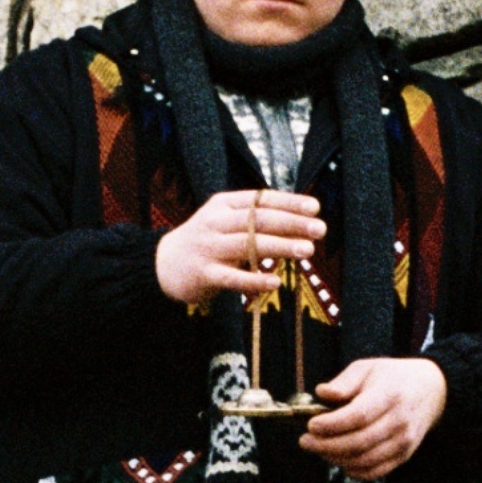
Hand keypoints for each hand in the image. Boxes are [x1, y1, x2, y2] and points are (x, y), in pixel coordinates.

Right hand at [155, 188, 322, 307]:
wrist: (162, 265)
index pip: (261, 199)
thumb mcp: (226, 221)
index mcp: (224, 204)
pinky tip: (275, 282)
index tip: (315, 207)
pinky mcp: (203, 273)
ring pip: (248, 245)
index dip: (289, 202)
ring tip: (306, 250)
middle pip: (258, 220)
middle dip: (292, 223)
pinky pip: (232, 277)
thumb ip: (256, 221)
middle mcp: (216, 222)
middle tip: (319, 229)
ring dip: (279, 246)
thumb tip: (302, 223)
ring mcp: (209, 247)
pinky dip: (254, 280)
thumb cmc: (206, 242)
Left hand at [302, 355, 447, 479]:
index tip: (311, 425)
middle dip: (326, 445)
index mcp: (390, 395)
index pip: (358, 416)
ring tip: (318, 449)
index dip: (332, 424)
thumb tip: (322, 393)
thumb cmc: (393, 377)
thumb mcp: (367, 368)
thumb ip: (344, 382)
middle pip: (359, 442)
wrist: (432, 391)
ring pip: (365, 460)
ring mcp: (403, 442)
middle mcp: (399, 422)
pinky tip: (338, 461)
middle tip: (305, 441)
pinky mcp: (404, 455)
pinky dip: (354, 471)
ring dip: (336, 459)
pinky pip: (376, 471)